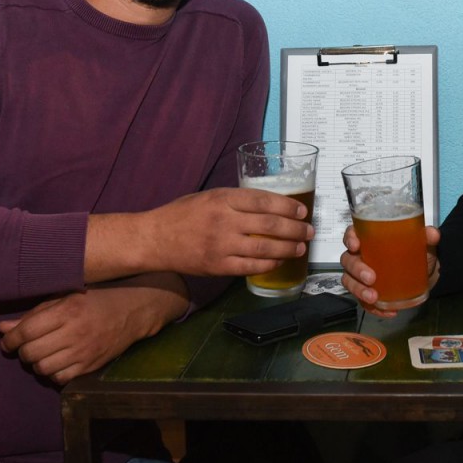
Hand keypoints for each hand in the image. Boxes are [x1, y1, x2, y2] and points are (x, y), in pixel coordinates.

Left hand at [0, 272, 187, 384]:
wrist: (133, 310)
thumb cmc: (95, 299)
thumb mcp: (65, 297)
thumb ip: (34, 313)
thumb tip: (3, 328)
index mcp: (67, 310)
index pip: (26, 331)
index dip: (10, 339)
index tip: (8, 340)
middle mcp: (75, 332)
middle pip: (31, 352)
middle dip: (22, 351)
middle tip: (25, 346)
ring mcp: (84, 351)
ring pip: (42, 368)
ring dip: (36, 363)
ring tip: (41, 353)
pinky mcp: (90, 366)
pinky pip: (59, 379)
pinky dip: (52, 373)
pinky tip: (56, 362)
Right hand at [86, 187, 314, 282]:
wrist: (153, 239)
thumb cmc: (181, 214)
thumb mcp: (208, 196)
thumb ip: (235, 200)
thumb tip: (268, 204)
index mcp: (223, 199)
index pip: (264, 201)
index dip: (287, 206)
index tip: (301, 211)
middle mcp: (224, 221)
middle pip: (270, 225)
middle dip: (295, 229)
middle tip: (309, 231)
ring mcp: (221, 245)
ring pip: (265, 248)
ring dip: (287, 248)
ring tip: (300, 247)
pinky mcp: (218, 266)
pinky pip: (251, 267)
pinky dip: (269, 264)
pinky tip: (279, 260)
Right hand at [340, 224, 440, 316]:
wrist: (423, 272)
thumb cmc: (414, 250)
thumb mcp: (422, 241)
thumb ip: (427, 235)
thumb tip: (433, 234)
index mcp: (369, 238)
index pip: (351, 233)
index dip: (349, 238)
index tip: (355, 245)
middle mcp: (360, 255)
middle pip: (348, 260)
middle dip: (357, 270)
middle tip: (371, 278)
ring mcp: (360, 275)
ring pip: (349, 281)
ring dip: (359, 290)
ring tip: (374, 297)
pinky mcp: (367, 292)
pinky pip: (363, 302)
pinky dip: (374, 308)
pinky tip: (387, 311)